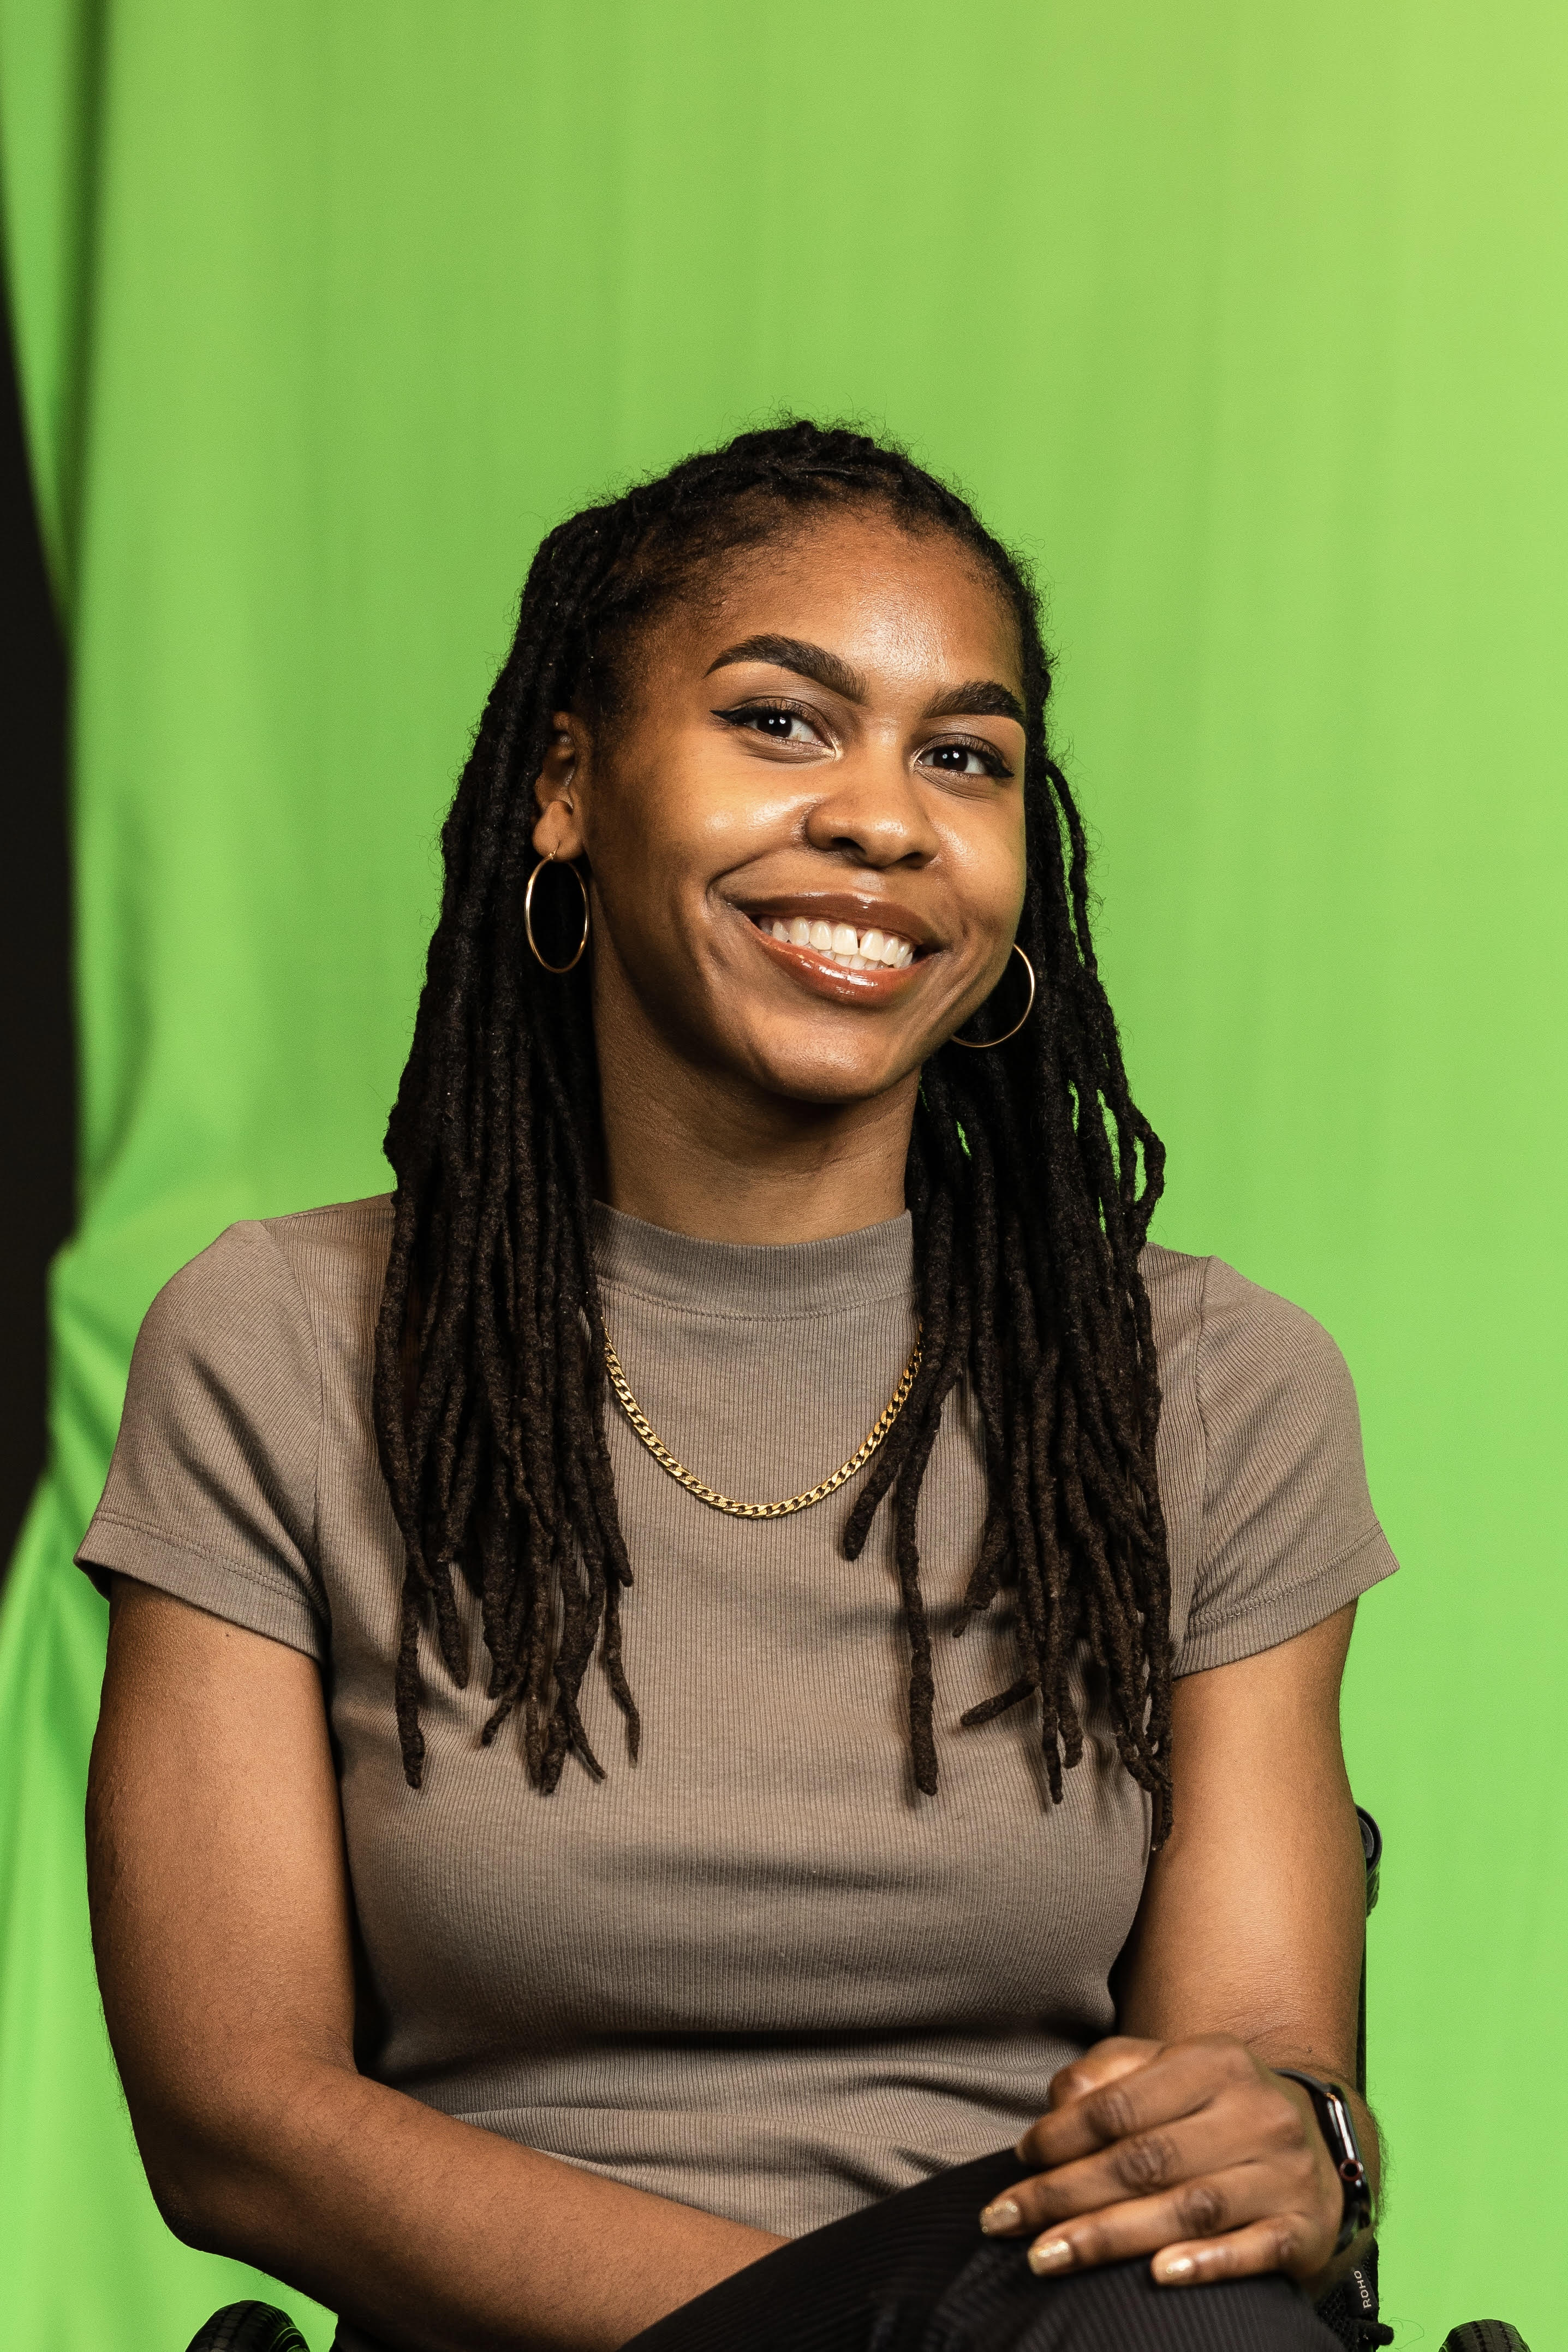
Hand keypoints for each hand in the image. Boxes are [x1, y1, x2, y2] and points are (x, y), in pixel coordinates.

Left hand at [978, 2034, 1348, 2289]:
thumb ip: (1110, 2073)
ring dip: (1110, 2237)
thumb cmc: (1216, 2108)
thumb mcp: (1168, 2069)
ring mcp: (1285, 2172)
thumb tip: (1058, 2101)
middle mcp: (1255, 2112)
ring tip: (1047, 2258)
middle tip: (1004, 2222)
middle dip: (1065, 2195)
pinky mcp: (1306, 2228)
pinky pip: (1255, 2249)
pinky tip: (1158, 2276)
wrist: (1321, 2141)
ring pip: (1188, 2207)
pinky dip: (1207, 2264)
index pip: (1120, 2104)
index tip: (1018, 2161)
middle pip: (1145, 2159)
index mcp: (1213, 2061)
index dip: (1062, 2135)